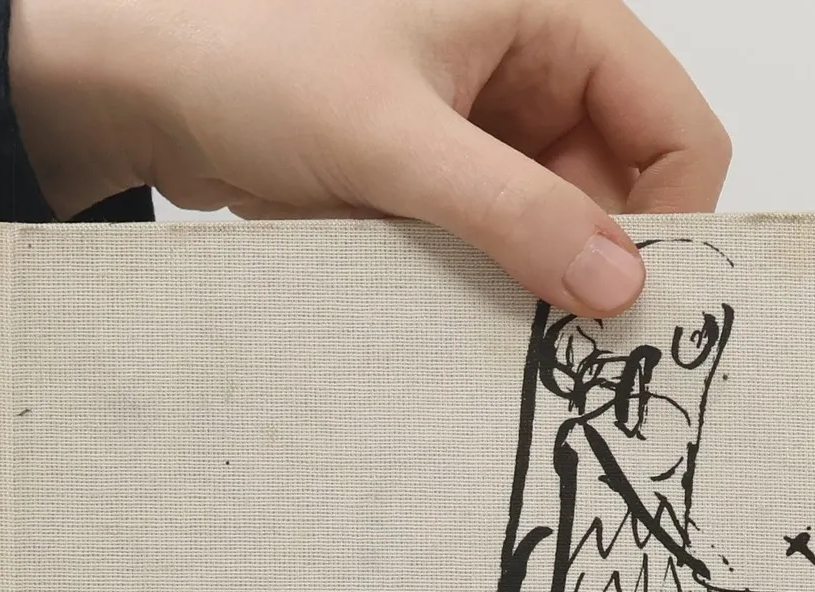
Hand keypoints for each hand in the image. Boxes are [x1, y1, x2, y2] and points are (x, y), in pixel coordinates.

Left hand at [8, 0, 729, 313]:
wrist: (139, 82)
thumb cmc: (245, 56)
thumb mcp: (393, 139)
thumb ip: (514, 210)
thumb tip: (620, 283)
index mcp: (547, 14)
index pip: (675, 125)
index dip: (673, 218)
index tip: (634, 303)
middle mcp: (531, 65)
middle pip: (623, 187)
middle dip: (592, 261)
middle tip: (558, 337)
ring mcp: (489, 124)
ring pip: (562, 227)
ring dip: (532, 279)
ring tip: (477, 302)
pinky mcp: (446, 175)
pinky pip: (501, 244)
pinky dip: (485, 281)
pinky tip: (442, 294)